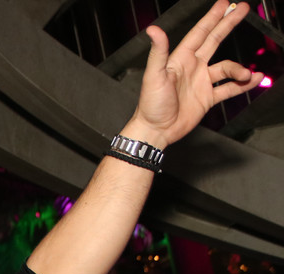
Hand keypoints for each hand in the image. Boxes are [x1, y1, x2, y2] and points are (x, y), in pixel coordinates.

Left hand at [124, 1, 262, 148]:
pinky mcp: (207, 98)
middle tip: (241, 9)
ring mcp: (201, 83)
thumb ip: (157, 52)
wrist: (156, 131)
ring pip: (226, 68)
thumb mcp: (153, 76)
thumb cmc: (150, 105)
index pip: (199, 33)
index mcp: (180, 60)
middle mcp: (192, 68)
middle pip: (214, 41)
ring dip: (238, 69)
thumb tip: (153, 30)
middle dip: (228, 24)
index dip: (212, 18)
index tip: (224, 5)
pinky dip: (242, 85)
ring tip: (245, 74)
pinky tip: (253, 80)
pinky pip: (229, 88)